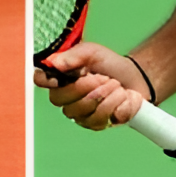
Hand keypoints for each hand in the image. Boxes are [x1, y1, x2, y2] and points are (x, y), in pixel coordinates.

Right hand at [33, 42, 150, 130]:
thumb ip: (74, 55)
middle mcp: (66, 98)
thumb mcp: (93, 52)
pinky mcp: (95, 124)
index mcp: (61, 78)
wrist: (134, 78)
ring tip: (115, 85)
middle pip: (60, 99)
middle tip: (103, 78)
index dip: (45, 79)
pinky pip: (99, 120)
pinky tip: (120, 97)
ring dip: (105, 95)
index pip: (41, 79)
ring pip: (82, 111)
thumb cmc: (109, 64)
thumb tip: (55, 63)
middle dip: (86, 87)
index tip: (57, 78)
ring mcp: (79, 114)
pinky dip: (115, 105)